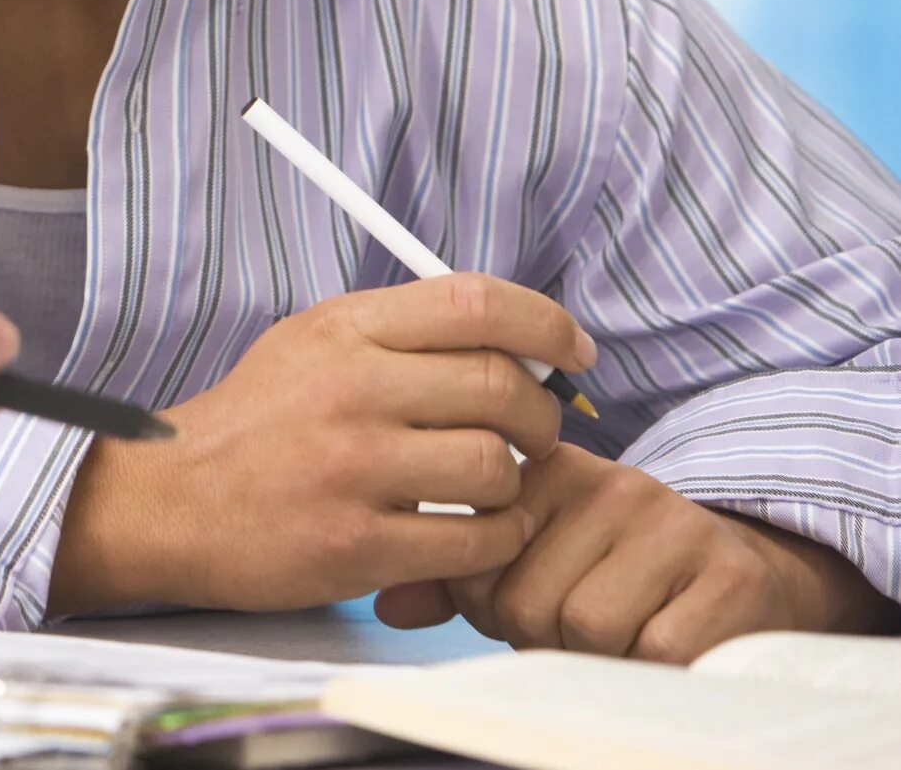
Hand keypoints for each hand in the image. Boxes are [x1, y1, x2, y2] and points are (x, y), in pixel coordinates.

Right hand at [51, 274, 590, 614]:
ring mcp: (354, 470)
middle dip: (540, 416)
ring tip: (490, 491)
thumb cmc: (251, 425)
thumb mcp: (308, 345)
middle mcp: (351, 390)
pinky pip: (475, 542)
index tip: (572, 351)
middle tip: (534, 435)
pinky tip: (474, 535)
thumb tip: (510, 340)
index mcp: (342, 330)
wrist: (169, 500)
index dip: (546, 323)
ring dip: (514, 485)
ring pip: (495, 468)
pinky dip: (495, 542)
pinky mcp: (357, 544)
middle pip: (502, 387)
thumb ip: (398, 336)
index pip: (475, 303)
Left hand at [376, 443, 896, 658]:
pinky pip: (653, 649)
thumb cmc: (620, 572)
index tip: (519, 603)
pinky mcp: (727, 574)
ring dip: (594, 656)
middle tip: (573, 627)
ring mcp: (672, 524)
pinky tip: (664, 640)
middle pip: (524, 601)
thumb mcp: (538, 560)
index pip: (474, 555)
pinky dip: (651, 666)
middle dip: (539, 637)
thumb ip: (457, 578)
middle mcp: (609, 484)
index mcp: (548, 471)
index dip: (488, 603)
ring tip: (618, 632)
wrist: (749, 574)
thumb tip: (388, 604)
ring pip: (584, 626)